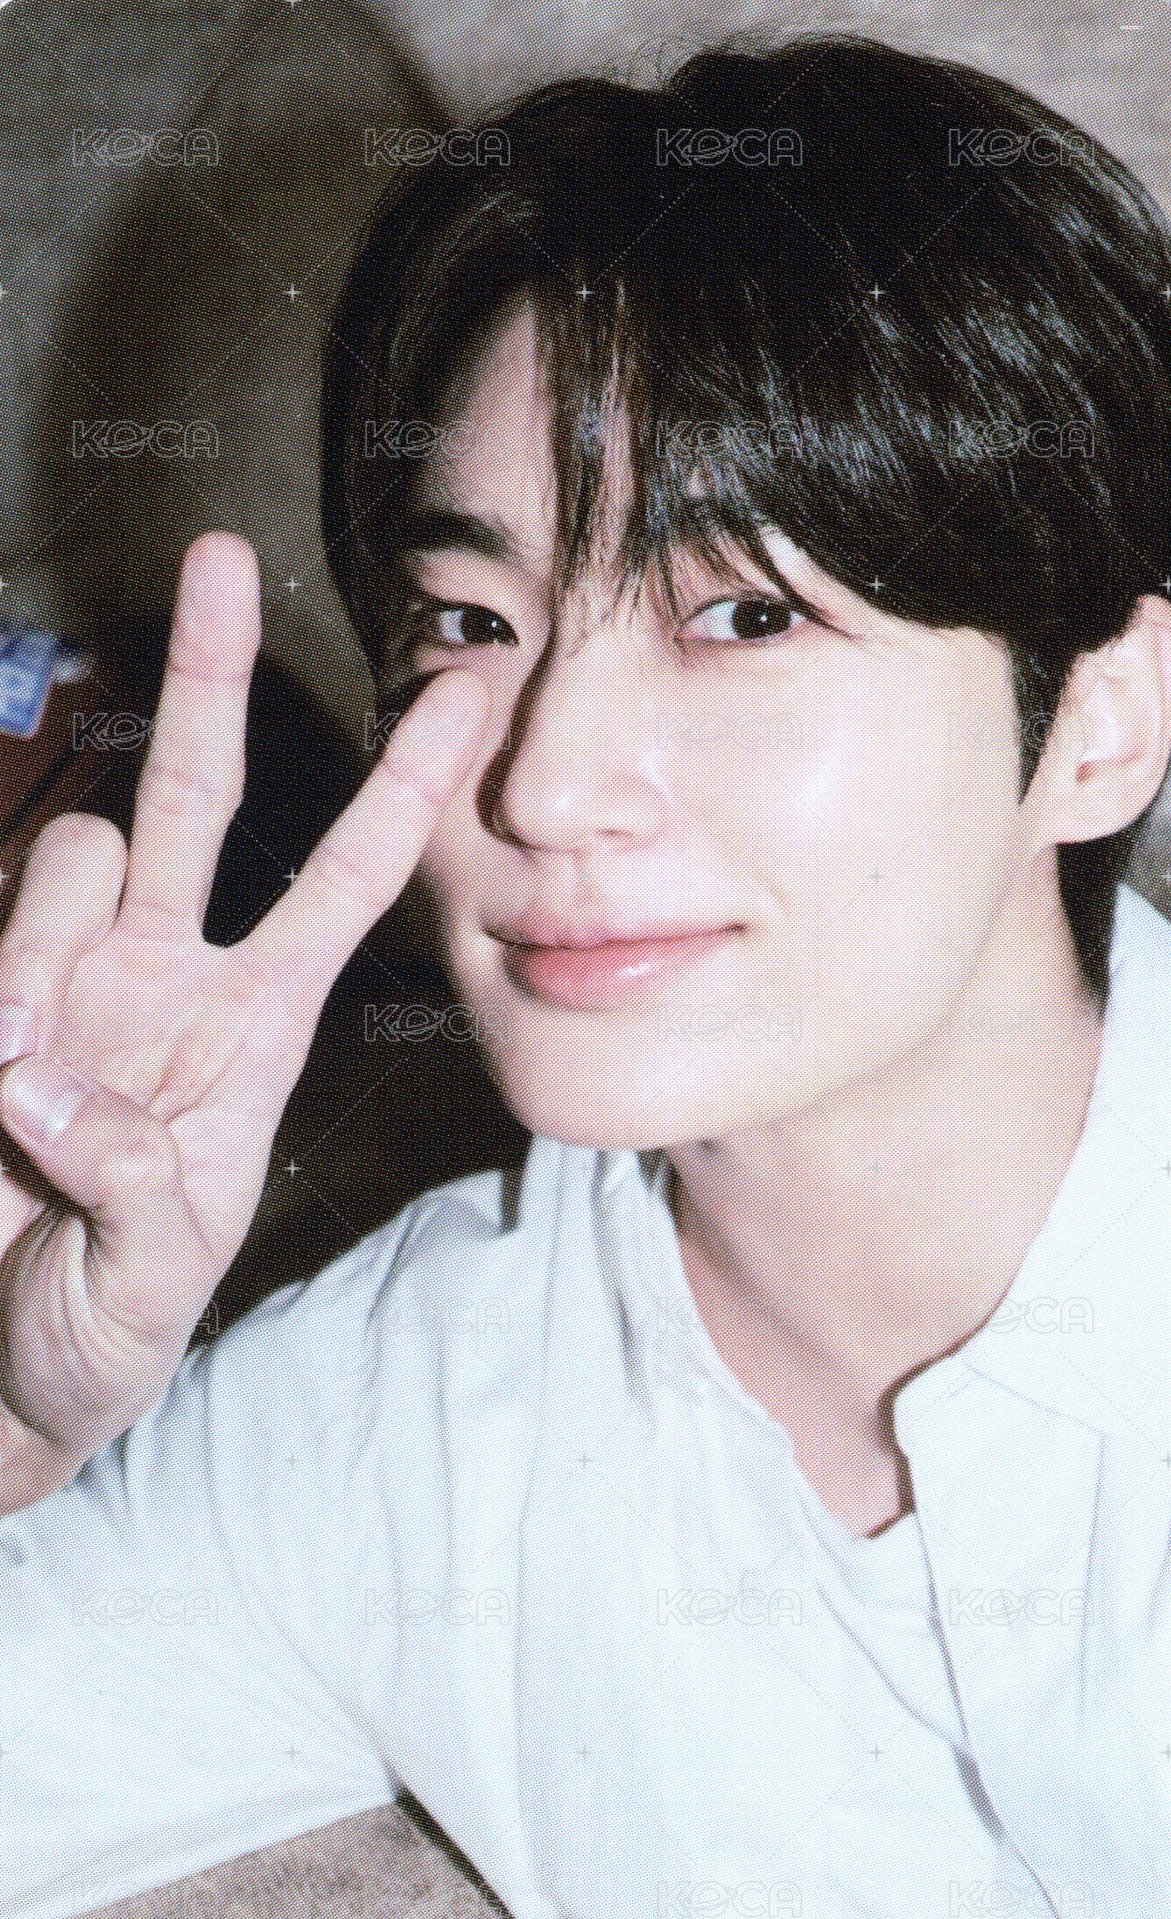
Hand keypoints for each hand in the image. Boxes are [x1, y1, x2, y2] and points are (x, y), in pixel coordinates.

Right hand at [0, 531, 487, 1514]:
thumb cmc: (101, 1330)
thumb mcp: (152, 1281)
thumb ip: (128, 1185)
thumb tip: (41, 1076)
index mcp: (250, 1030)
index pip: (339, 885)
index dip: (398, 794)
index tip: (463, 694)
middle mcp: (161, 977)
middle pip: (194, 795)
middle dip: (209, 678)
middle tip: (218, 560)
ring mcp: (60, 978)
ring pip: (71, 855)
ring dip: (47, 946)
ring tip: (24, 1097)